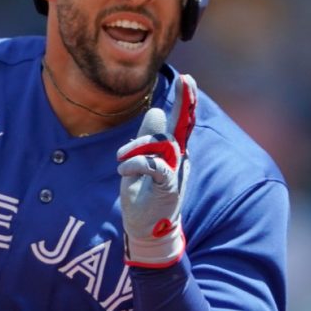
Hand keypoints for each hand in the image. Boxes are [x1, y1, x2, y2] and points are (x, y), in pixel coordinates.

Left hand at [116, 75, 196, 267]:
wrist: (146, 230)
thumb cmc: (143, 196)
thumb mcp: (139, 162)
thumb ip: (147, 140)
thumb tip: (156, 111)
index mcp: (173, 152)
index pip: (181, 123)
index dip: (186, 102)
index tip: (189, 80)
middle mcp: (179, 159)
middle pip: (182, 126)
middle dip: (186, 103)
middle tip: (189, 81)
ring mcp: (176, 172)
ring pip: (162, 143)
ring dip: (137, 147)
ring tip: (121, 161)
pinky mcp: (169, 187)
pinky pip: (157, 165)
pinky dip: (138, 163)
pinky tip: (124, 169)